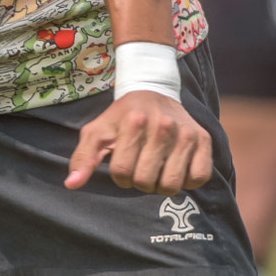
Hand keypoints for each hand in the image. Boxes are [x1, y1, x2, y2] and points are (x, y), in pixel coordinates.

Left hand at [65, 90, 212, 194]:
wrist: (153, 90)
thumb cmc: (121, 116)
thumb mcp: (97, 132)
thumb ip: (82, 158)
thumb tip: (71, 185)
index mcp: (134, 123)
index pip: (121, 173)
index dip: (119, 176)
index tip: (123, 164)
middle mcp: (163, 127)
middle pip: (146, 181)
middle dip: (138, 181)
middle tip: (140, 166)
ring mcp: (186, 133)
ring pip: (171, 185)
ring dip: (161, 184)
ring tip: (157, 168)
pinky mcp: (204, 139)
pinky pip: (198, 178)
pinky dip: (187, 181)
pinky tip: (176, 168)